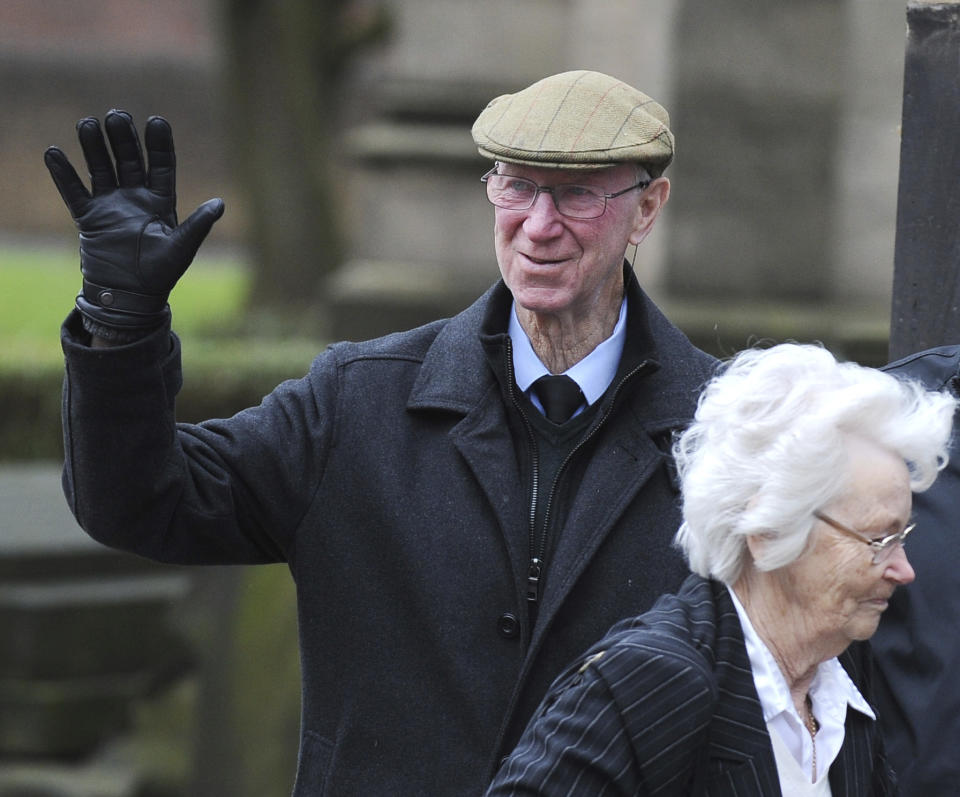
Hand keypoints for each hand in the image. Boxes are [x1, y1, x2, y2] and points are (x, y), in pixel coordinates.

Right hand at [44, 109, 223, 340]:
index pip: (162, 166)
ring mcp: (110, 206)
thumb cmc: (160, 274)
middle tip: (117, 115)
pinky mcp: (89, 218)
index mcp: (161, 202)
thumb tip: (220, 203)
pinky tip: (54, 153)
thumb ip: (198, 225)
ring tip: (88, 124)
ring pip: (101, 169)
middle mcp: (135, 198)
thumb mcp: (182, 248)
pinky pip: (74, 192)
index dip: (159, 144)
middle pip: (129, 160)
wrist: (129, 298)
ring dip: (94, 148)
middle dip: (123, 139)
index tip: (156, 121)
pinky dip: (64, 175)